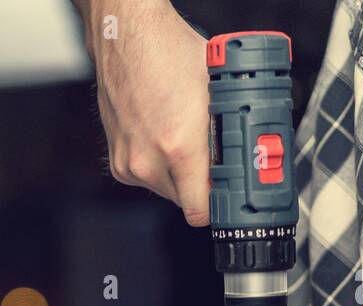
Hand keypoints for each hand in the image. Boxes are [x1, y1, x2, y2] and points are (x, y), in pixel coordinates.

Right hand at [76, 0, 211, 223]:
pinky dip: (159, 166)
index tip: (229, 199)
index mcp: (178, 146)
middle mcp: (148, 161)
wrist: (126, 38)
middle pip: (185, 202)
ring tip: (184, 141)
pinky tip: (163, 137)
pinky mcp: (117, 161)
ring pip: (166, 191)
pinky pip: (147, 178)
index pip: (200, 210)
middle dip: (201, 186)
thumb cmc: (169, 53)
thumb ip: (226, 133)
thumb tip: (245, 155)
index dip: (219, 207)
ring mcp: (128, 163)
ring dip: (180, 176)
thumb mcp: (216, 91)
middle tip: (212, 159)